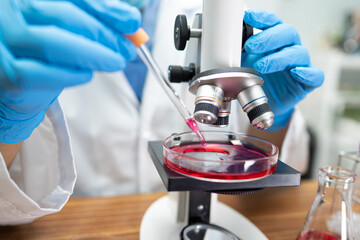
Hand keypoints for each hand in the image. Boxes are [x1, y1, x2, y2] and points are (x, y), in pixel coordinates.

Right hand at [0, 0, 140, 142]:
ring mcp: (4, 40)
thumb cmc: (50, 50)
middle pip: (62, 15)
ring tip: (116, 62)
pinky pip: (36, 73)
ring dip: (92, 54)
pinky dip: (69, 75)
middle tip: (127, 48)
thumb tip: (131, 18)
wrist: (22, 81)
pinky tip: (87, 75)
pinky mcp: (4, 72)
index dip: (105, 8)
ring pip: (50, 43)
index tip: (132, 22)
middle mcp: (10, 11)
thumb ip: (99, 18)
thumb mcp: (75, 27)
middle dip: (103, 33)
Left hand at [242, 9, 323, 130]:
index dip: (263, 18)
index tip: (248, 17)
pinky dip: (307, 73)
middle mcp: (289, 48)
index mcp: (274, 41)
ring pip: (298, 53)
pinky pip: (315, 75)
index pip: (273, 23)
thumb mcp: (243, 63)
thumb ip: (237, 52)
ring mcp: (300, 65)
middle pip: (287, 33)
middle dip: (268, 38)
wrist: (263, 102)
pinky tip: (296, 72)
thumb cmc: (256, 78)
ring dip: (279, 58)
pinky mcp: (306, 83)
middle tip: (250, 46)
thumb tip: (221, 42)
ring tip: (261, 66)